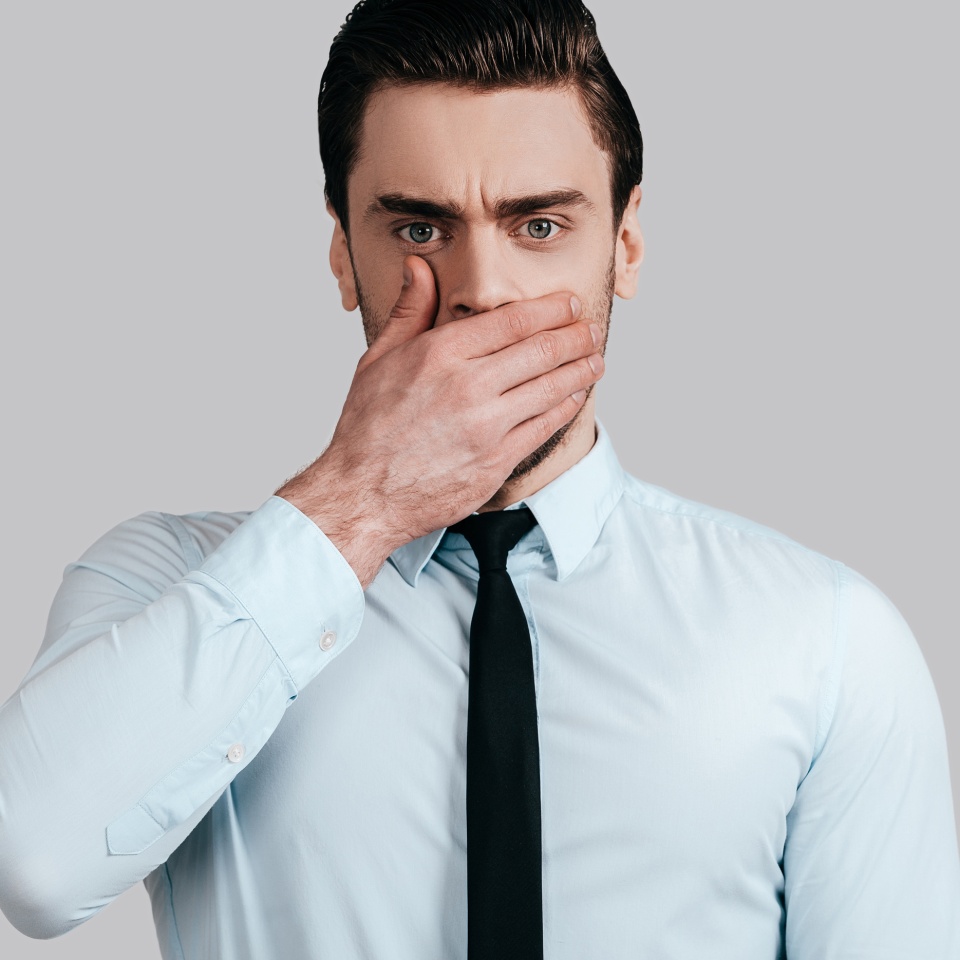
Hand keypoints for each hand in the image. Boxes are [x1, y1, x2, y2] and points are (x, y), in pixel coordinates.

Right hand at [276, 256, 603, 586]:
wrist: (363, 493)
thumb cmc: (367, 428)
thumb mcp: (377, 359)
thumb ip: (408, 311)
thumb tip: (418, 267)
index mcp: (440, 354)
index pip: (513, 320)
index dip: (551, 309)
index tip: (570, 304)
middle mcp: (468, 386)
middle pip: (542, 351)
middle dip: (576, 337)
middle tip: (591, 330)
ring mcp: (486, 426)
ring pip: (551, 389)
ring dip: (581, 371)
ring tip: (595, 360)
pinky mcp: (497, 461)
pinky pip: (544, 427)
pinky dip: (565, 408)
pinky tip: (574, 397)